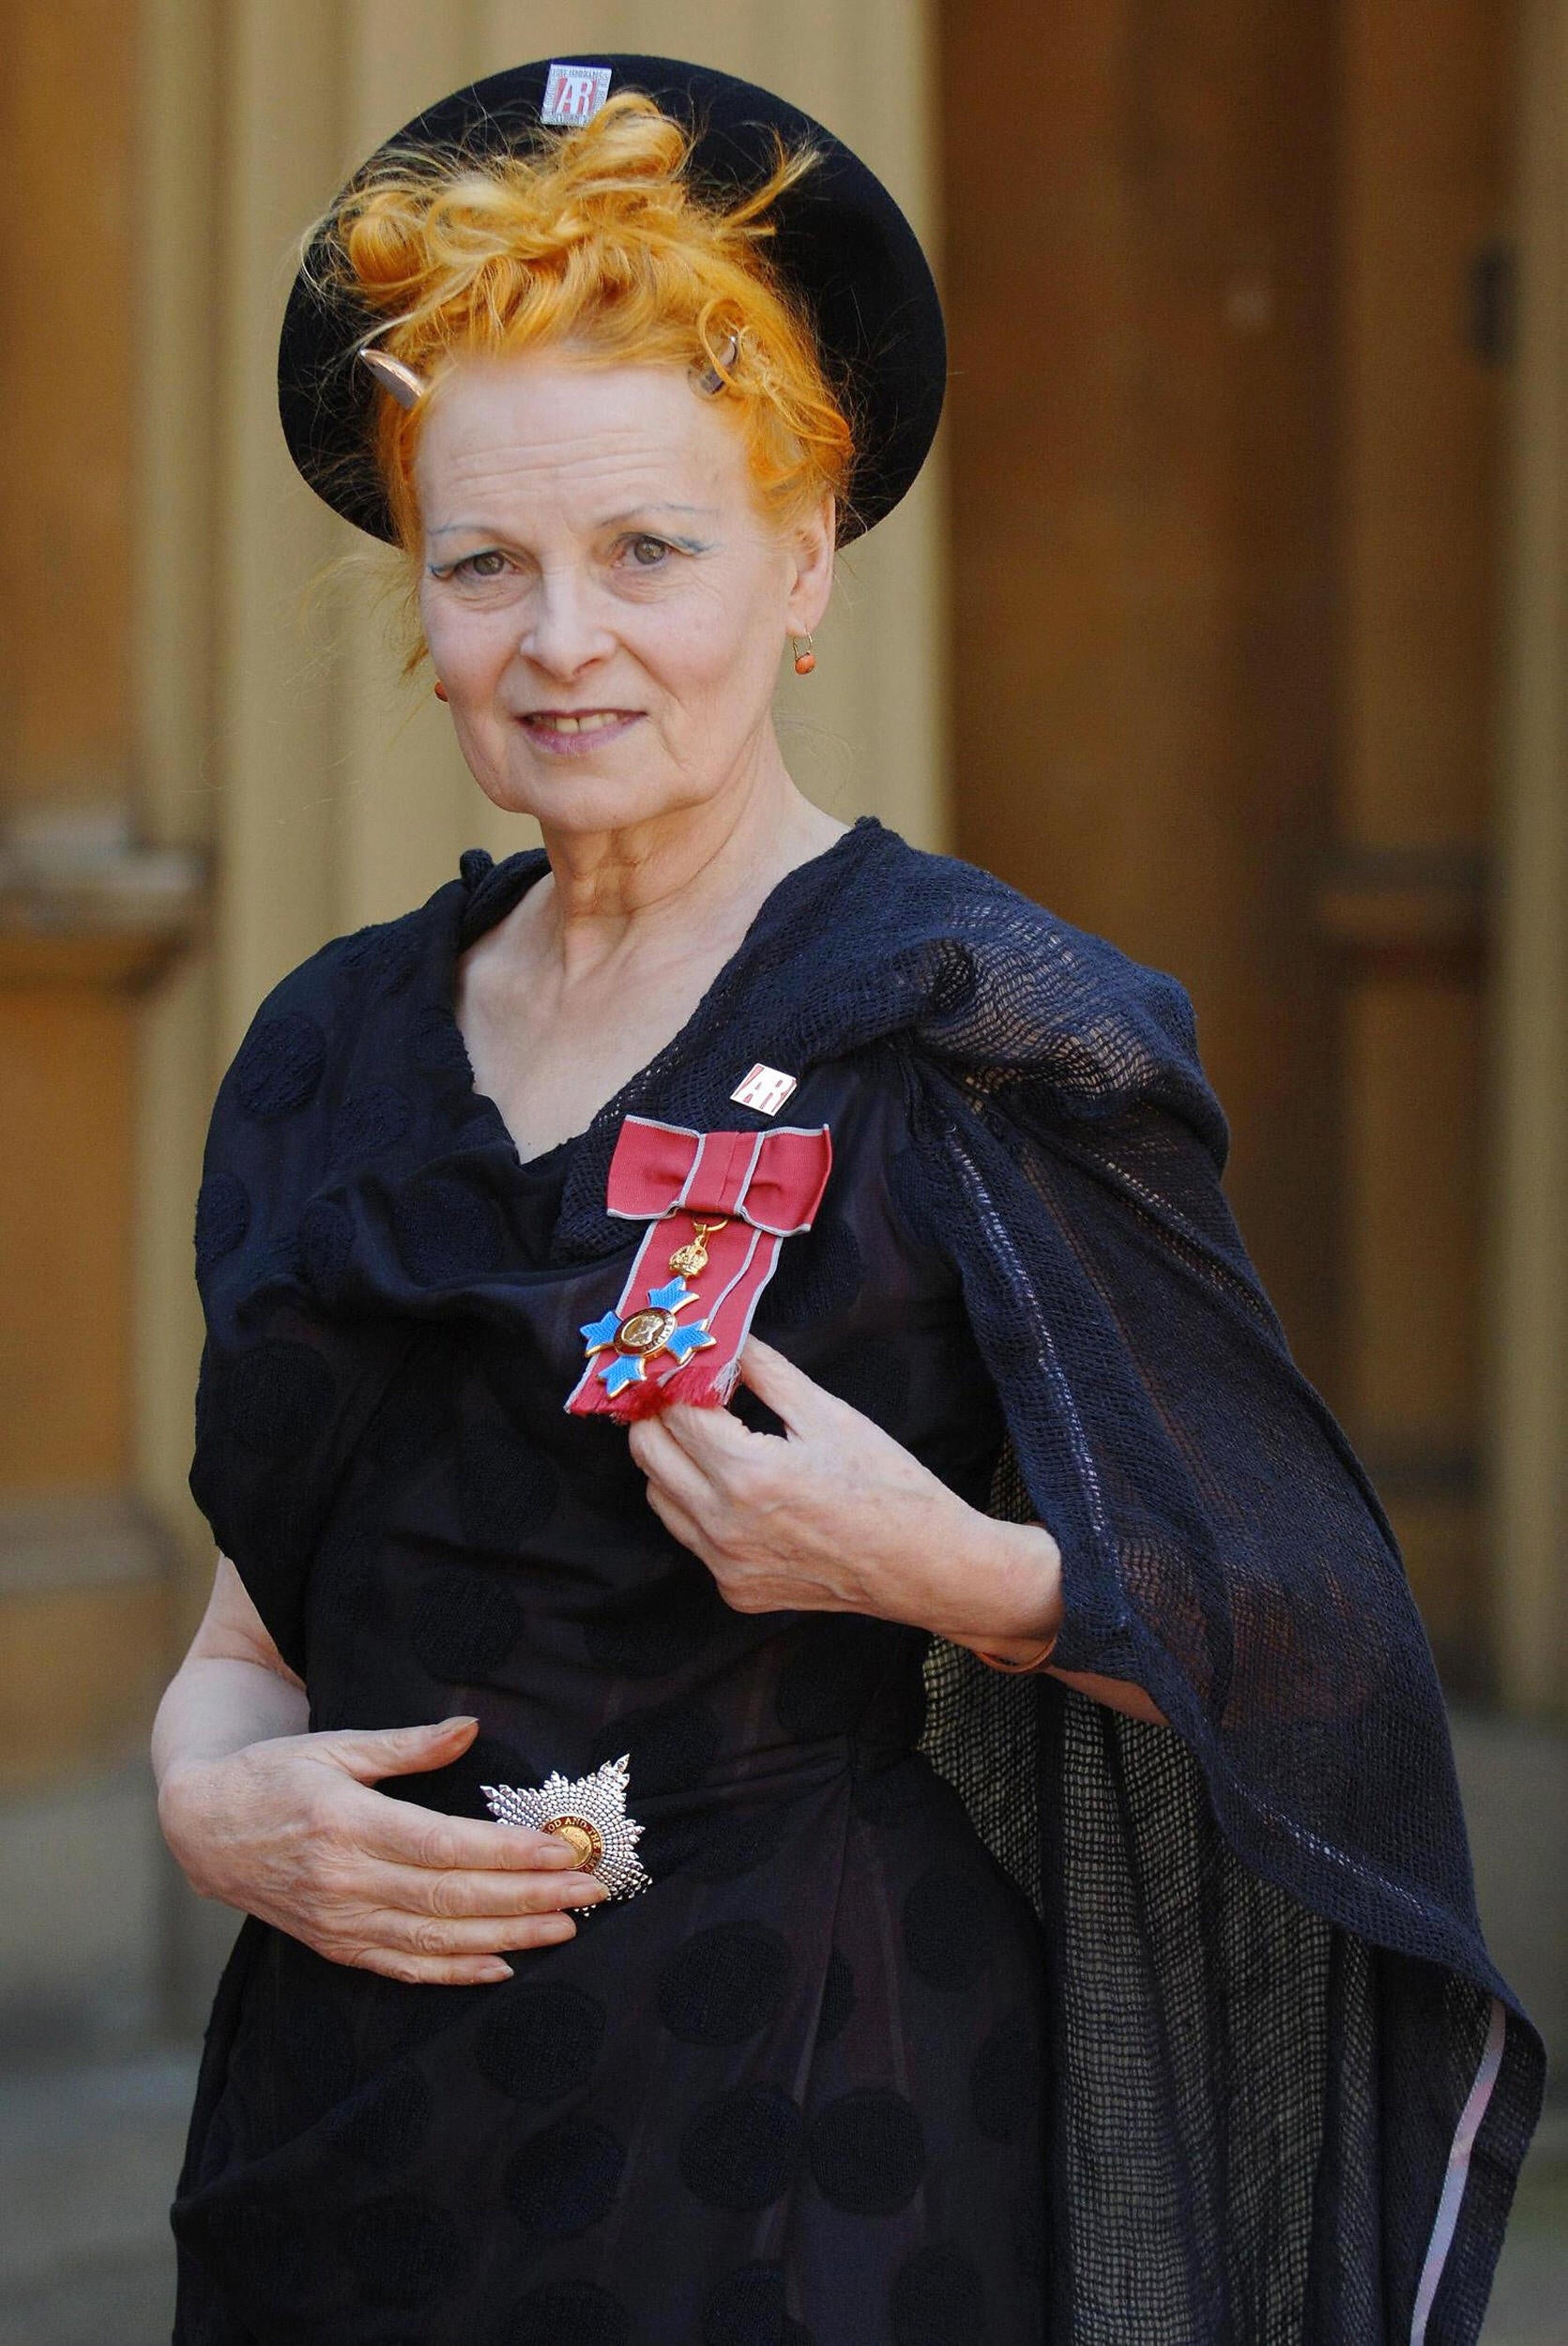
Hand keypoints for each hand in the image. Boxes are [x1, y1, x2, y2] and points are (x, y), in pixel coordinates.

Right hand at [157, 1715, 607, 1984]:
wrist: (204, 1828)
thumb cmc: (276, 1773)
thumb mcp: (336, 1744)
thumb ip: (407, 1744)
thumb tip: (471, 1728)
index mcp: (348, 1822)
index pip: (445, 1846)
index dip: (508, 1854)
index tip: (562, 1850)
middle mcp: (346, 1880)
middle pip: (452, 1898)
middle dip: (528, 1897)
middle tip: (590, 1891)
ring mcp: (340, 1920)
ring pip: (437, 1940)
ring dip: (508, 1936)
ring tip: (566, 1927)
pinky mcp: (335, 1945)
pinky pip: (403, 1967)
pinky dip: (456, 1973)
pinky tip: (503, 1965)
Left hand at [627, 1336, 1061, 1645]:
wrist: (926, 1566)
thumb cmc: (888, 1486)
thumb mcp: (827, 1413)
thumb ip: (764, 1372)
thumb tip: (724, 1338)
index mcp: (746, 1473)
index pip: (673, 1409)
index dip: (673, 1376)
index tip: (680, 1357)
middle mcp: (723, 1525)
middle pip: (648, 1452)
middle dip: (660, 1413)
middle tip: (686, 1390)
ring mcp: (725, 1565)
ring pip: (660, 1497)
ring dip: (671, 1460)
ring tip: (710, 1436)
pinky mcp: (735, 1591)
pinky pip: (692, 1536)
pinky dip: (699, 1505)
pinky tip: (738, 1488)